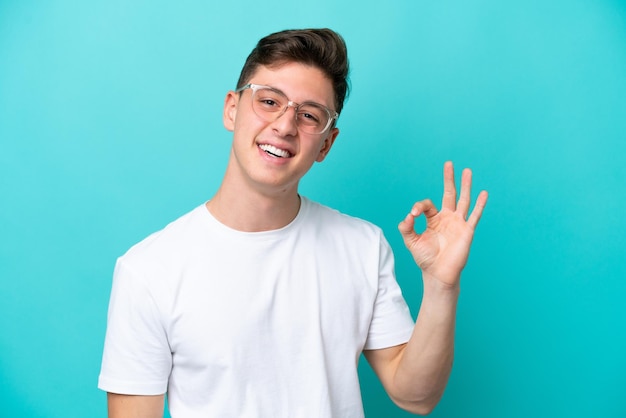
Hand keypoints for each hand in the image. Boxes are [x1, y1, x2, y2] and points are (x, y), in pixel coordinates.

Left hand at [398, 161, 487, 288]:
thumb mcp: (411, 242)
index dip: (418, 207)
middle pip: (449, 194)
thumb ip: (406, 228)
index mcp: (433, 220)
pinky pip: (474, 215)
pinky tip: (484, 193)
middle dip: (449, 179)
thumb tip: (407, 216)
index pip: (427, 205)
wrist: (438, 274)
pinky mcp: (467, 231)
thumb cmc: (425, 259)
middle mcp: (447, 219)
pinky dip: (480, 204)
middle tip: (449, 164)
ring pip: (463, 200)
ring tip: (467, 170)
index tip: (412, 215)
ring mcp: (458, 223)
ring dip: (465, 185)